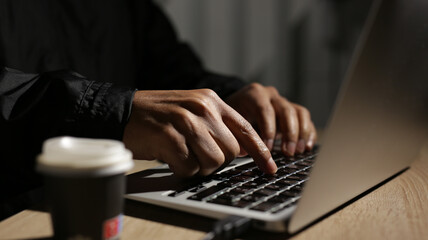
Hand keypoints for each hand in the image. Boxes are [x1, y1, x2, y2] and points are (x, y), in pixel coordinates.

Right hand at [123, 89, 276, 176]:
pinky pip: (189, 167)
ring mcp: (186, 121)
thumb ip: (216, 125)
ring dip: (198, 166)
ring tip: (181, 154)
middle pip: (230, 151)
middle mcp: (202, 108)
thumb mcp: (192, 110)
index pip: (245, 128)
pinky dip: (181, 169)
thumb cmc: (159, 115)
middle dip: (216, 160)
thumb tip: (239, 150)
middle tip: (196, 154)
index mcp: (211, 100)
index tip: (269, 167)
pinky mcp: (170, 138)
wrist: (123, 111)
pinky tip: (169, 156)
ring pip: (213, 161)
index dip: (260, 150)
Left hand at [226, 83, 316, 155]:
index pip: (265, 110)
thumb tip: (246, 152)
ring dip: (301, 134)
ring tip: (298, 151)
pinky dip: (309, 132)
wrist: (237, 106)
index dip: (268, 130)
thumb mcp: (230, 122)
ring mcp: (283, 101)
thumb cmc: (232, 116)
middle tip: (287, 152)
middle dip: (289, 133)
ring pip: (300, 113)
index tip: (268, 148)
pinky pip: (306, 119)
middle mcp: (271, 95)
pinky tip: (307, 147)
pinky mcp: (293, 110)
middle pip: (286, 110)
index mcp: (254, 94)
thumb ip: (237, 134)